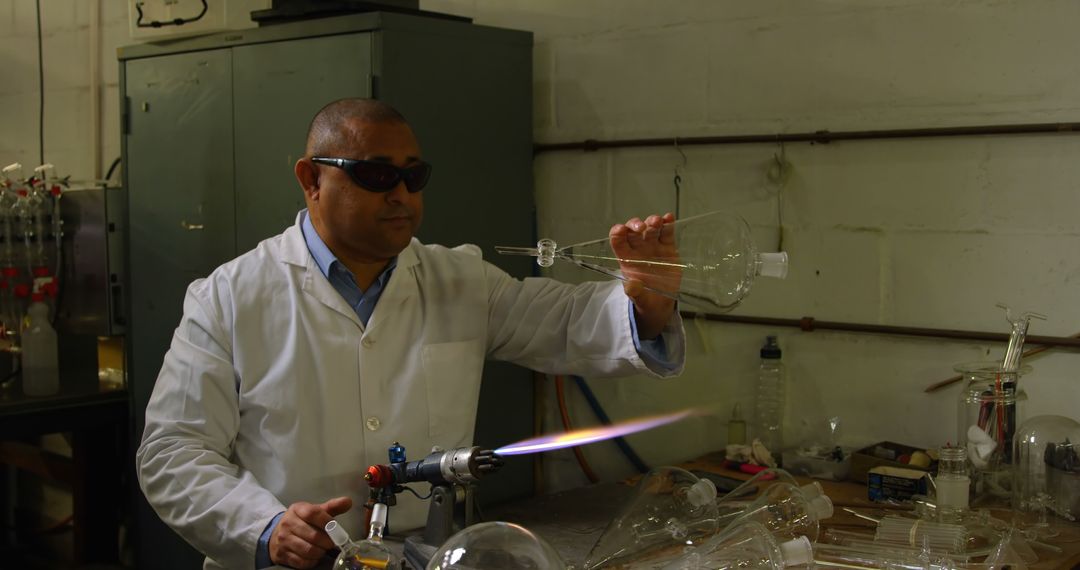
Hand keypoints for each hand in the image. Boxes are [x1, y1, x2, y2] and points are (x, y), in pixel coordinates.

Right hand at [270, 496, 352, 568]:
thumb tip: (348, 502)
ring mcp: (283, 540)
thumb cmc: (301, 521)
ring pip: (309, 550)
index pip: (313, 513)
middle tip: (333, 542)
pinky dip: (313, 561)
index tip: (336, 528)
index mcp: (297, 509)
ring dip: (321, 552)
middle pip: (314, 535)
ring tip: (324, 549)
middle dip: (328, 541)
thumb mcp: (314, 511)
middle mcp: (287, 524)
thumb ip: (331, 507)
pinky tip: (315, 556)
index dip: (327, 522)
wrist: (278, 533)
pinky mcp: (282, 555)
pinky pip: (302, 562)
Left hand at [609, 213, 679, 338]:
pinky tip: (669, 218)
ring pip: (650, 228)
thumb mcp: (639, 298)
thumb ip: (635, 292)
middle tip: (642, 227)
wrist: (660, 303)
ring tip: (657, 222)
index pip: (618, 241)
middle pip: (633, 230)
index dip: (618, 233)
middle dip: (636, 224)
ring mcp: (653, 246)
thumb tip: (632, 287)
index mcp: (626, 258)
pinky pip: (666, 233)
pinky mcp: (667, 247)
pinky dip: (667, 224)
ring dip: (652, 222)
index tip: (621, 230)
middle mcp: (638, 249)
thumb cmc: (645, 298)